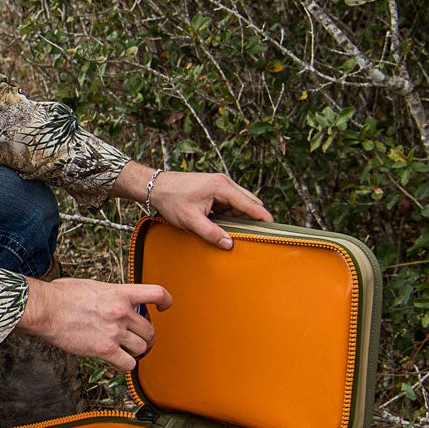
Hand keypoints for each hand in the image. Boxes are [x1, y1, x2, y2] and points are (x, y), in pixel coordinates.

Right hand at [15, 276, 171, 371]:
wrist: (45, 309)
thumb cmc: (60, 296)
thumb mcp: (91, 286)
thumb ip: (108, 294)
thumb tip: (112, 299)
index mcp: (119, 293)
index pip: (156, 294)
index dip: (166, 301)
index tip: (164, 308)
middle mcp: (121, 312)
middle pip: (150, 330)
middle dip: (146, 337)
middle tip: (137, 339)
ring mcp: (114, 332)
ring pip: (141, 348)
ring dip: (134, 351)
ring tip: (124, 351)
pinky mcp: (104, 349)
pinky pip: (128, 364)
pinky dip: (124, 365)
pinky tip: (116, 361)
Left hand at [114, 161, 272, 249]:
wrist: (154, 187)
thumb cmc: (171, 200)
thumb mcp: (190, 220)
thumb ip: (211, 232)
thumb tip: (229, 244)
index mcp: (222, 187)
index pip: (251, 203)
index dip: (263, 217)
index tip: (274, 229)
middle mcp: (224, 183)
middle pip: (249, 202)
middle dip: (253, 218)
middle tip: (257, 236)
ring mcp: (219, 186)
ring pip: (239, 203)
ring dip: (240, 216)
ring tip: (241, 234)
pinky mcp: (213, 190)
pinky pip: (229, 203)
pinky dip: (231, 214)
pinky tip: (227, 226)